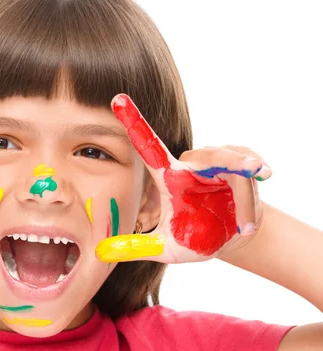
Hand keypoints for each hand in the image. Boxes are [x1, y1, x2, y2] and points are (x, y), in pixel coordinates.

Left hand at [95, 94, 271, 263]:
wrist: (230, 239)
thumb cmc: (195, 238)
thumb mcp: (166, 248)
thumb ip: (137, 248)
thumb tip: (101, 253)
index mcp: (168, 178)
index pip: (147, 146)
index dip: (133, 121)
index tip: (117, 98)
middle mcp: (191, 165)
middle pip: (205, 153)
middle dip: (225, 159)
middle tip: (245, 169)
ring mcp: (218, 164)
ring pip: (232, 166)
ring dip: (242, 200)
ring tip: (243, 225)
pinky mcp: (243, 168)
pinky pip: (248, 176)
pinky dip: (249, 203)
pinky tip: (250, 220)